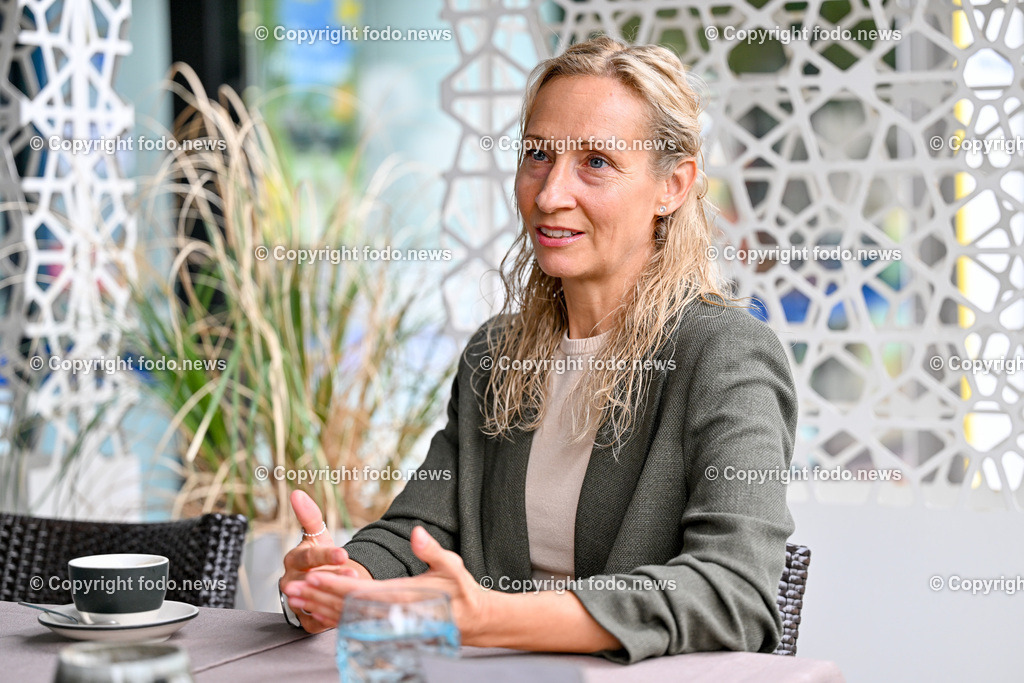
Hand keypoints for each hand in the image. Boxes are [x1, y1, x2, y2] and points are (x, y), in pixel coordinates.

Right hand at [279, 490, 362, 632]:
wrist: (316, 581)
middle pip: (311, 581)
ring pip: (312, 602)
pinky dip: (329, 620)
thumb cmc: (317, 556)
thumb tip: (297, 493)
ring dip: (330, 599)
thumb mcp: (317, 536)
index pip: (309, 556)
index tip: (343, 553)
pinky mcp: (303, 619)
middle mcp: (291, 581)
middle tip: (352, 574)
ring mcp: (295, 601)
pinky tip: (345, 613)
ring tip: (351, 594)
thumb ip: (309, 516)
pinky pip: (315, 621)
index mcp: (295, 558)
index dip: (327, 555)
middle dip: (332, 578)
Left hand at [290, 526, 491, 642]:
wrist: (472, 620)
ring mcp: (388, 625)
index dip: (334, 586)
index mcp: (404, 598)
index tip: (312, 577)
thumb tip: (415, 532)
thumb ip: (431, 550)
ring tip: (295, 599)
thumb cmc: (461, 590)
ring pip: (347, 619)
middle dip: (317, 598)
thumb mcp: (451, 565)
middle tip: (290, 589)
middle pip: (346, 608)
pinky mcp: (387, 629)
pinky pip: (355, 626)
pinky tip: (317, 611)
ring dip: (319, 609)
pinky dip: (333, 618)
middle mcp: (392, 615)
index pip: (361, 593)